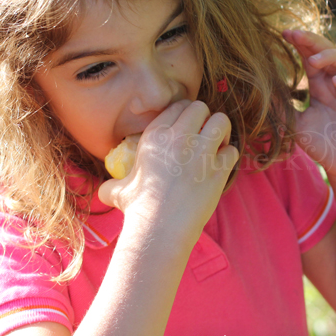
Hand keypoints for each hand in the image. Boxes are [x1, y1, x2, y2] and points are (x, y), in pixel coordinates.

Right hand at [98, 100, 238, 239]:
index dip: (184, 115)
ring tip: (215, 145)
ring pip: (222, 122)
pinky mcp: (217, 169)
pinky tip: (219, 166)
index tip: (185, 128)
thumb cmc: (139, 209)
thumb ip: (112, 186)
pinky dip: (228, 156)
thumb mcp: (118, 192)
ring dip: (221, 131)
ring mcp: (200, 152)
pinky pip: (232, 150)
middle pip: (201, 107)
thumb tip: (104, 191)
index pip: (178, 105)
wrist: (160, 229)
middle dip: (204, 118)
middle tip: (201, 135)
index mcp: (155, 135)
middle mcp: (178, 138)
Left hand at [283, 30, 335, 182]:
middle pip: (328, 51)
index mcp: (321, 85)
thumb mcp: (295, 125)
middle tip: (294, 34)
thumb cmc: (322, 145)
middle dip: (312, 41)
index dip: (300, 43)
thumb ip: (281, 109)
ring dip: (331, 56)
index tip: (283, 34)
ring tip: (314, 59)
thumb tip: (259, 95)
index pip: (311, 56)